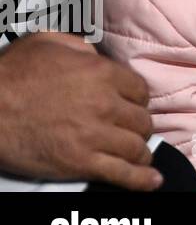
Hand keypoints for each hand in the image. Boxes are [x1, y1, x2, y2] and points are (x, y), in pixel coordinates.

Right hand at [0, 33, 160, 189]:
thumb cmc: (10, 75)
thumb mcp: (48, 42)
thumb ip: (80, 47)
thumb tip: (96, 56)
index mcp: (101, 73)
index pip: (140, 90)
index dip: (136, 100)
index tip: (131, 106)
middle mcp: (105, 104)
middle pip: (142, 120)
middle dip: (138, 126)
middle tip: (129, 130)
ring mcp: (94, 136)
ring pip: (137, 147)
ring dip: (139, 152)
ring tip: (138, 155)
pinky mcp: (80, 163)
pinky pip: (122, 173)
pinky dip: (141, 180)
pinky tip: (152, 181)